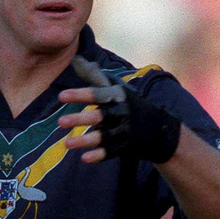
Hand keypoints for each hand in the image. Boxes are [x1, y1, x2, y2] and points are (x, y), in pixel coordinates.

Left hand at [57, 57, 181, 163]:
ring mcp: (125, 131)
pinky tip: (84, 158)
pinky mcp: (127, 146)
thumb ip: (95, 76)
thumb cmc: (130, 104)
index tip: (61, 96)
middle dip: (79, 119)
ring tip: (66, 144)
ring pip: (103, 136)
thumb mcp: (116, 88)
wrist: (160, 129)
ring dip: (84, 140)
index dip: (79, 95)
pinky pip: (111, 152)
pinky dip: (99, 155)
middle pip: (98, 116)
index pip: (97, 94)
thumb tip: (76, 59)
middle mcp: (121, 113)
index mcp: (117, 96)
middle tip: (60, 122)